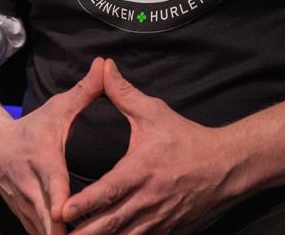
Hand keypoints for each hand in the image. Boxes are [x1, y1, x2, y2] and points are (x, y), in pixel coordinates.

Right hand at [0, 57, 105, 234]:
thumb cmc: (32, 128)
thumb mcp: (57, 108)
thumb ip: (84, 91)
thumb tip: (104, 65)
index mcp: (42, 161)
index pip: (53, 184)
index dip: (61, 201)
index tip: (68, 215)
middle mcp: (31, 188)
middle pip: (46, 218)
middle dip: (62, 231)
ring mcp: (26, 207)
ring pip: (42, 231)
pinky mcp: (25, 219)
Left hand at [60, 59, 234, 234]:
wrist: (223, 166)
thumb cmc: (185, 138)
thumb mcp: (153, 112)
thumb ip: (124, 93)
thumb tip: (103, 67)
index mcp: (140, 170)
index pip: (107, 191)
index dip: (83, 203)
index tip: (61, 210)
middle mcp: (147, 199)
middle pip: (109, 223)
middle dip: (84, 232)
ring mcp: (156, 218)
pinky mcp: (164, 229)